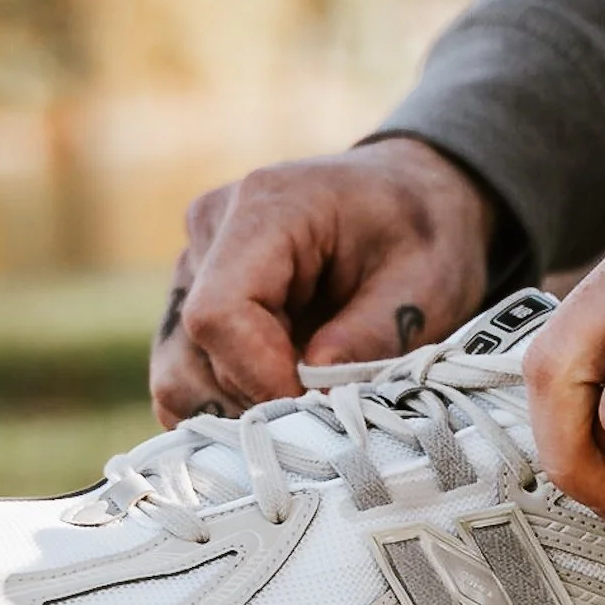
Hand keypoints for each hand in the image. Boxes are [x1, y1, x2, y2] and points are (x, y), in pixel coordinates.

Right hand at [150, 136, 495, 423]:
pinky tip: (283, 392)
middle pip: (196, 353)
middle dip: (262, 399)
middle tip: (329, 406)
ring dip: (241, 408)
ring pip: (178, 376)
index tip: (318, 404)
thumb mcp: (427, 282)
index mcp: (267, 209)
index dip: (261, 378)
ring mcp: (192, 266)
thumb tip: (312, 387)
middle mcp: (210, 230)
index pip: (219, 314)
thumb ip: (373, 335)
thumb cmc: (422, 232)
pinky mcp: (192, 299)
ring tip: (308, 396)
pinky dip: (229, 404)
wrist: (408, 195)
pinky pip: (183, 377)